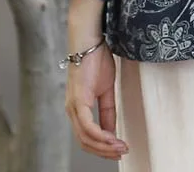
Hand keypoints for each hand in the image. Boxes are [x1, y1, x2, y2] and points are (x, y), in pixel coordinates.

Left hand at [64, 37, 128, 160]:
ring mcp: (73, 107)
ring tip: (120, 147)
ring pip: (85, 138)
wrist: (91, 42)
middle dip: (104, 151)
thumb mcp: (106, 89)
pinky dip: (100, 135)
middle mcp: (71, 110)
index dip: (103, 146)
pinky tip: (112, 138)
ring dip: (104, 146)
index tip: (119, 148)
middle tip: (122, 152)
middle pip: (85, 142)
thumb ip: (107, 111)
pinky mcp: (78, 101)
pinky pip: (87, 126)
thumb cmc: (96, 60)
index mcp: (77, 108)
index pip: (87, 136)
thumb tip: (111, 130)